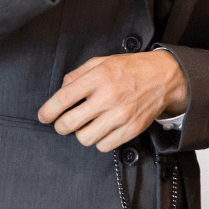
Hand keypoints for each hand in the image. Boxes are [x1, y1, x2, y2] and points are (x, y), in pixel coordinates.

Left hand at [38, 51, 188, 151]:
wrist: (164, 77)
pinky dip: (99, 140)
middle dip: (60, 126)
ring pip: (85, 138)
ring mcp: (121, 115)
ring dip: (81, 134)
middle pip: (69, 124)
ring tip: (88, 124)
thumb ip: (77, 75)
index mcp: (98, 77)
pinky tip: (103, 129)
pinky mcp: (132, 129)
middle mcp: (109, 97)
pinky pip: (103, 146)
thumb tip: (60, 92)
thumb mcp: (101, 62)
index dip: (47, 112)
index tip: (44, 116)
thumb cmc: (131, 69)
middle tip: (63, 123)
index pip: (62, 99)